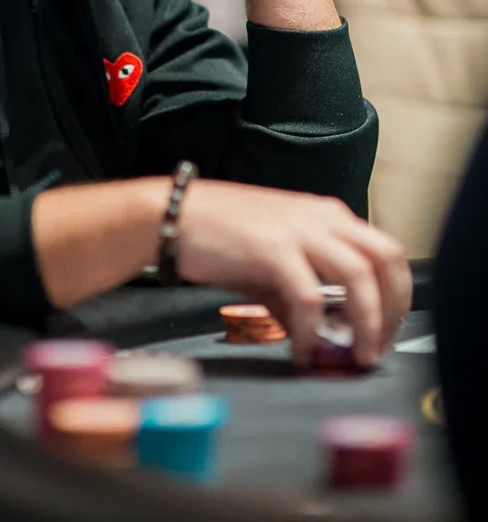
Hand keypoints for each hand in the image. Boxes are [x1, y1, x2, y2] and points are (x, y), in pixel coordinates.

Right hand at [175, 180, 410, 368]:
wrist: (174, 215)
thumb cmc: (219, 234)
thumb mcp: (271, 258)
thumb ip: (300, 289)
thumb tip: (319, 332)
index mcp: (326, 214)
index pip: (385, 251)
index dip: (396, 295)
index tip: (388, 330)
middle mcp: (321, 217)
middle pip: (386, 259)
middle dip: (393, 309)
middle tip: (380, 346)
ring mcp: (298, 229)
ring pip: (360, 276)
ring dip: (367, 322)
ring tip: (357, 355)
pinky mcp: (272, 248)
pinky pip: (308, 298)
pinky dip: (311, 331)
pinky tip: (300, 352)